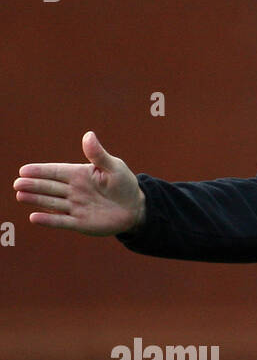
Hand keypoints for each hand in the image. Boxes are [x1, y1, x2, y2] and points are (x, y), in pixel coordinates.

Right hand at [14, 131, 144, 234]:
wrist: (135, 208)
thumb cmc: (123, 184)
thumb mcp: (114, 167)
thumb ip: (98, 154)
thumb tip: (88, 135)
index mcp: (78, 174)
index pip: (55, 171)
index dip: (39, 171)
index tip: (23, 170)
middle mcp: (73, 190)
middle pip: (49, 187)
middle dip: (33, 185)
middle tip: (17, 184)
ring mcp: (75, 207)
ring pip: (52, 203)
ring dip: (36, 200)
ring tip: (20, 196)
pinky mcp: (81, 223)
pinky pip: (62, 221)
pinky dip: (49, 220)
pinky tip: (33, 218)